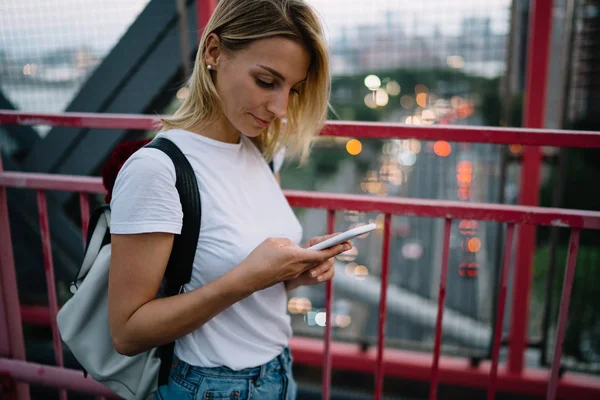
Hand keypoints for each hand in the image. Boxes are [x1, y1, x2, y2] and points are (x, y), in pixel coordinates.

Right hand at [236, 237, 350, 291]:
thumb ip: (289, 242)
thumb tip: (296, 248)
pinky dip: (312, 260)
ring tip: (331, 247)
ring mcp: (295, 273)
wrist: (249, 278)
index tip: (347, 243)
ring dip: (323, 256)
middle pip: (321, 259)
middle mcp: (299, 267)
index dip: (335, 248)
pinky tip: (313, 255)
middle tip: (347, 243)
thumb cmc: (259, 257)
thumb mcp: (274, 241)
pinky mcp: (290, 276)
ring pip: (314, 263)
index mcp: (296, 256)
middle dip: (334, 251)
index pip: (322, 253)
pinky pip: (304, 267)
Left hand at [285, 233, 352, 290]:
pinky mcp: (328, 271)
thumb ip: (296, 249)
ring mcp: (328, 261)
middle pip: (331, 251)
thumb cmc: (293, 261)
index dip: (338, 238)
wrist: (294, 274)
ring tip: (310, 273)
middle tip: (327, 257)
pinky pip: (330, 274)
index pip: (329, 238)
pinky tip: (317, 278)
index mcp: (317, 242)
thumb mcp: (294, 253)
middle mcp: (325, 250)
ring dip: (320, 269)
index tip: (345, 240)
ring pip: (329, 263)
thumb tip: (295, 247)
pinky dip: (323, 276)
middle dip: (328, 256)